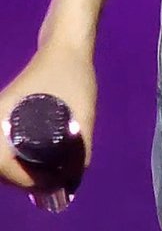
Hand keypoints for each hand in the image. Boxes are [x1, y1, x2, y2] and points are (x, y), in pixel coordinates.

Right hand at [0, 42, 97, 194]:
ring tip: (45, 176)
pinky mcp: (5, 112)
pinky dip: (17, 156)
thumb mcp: (83, 117)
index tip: (47, 185)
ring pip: (1, 155)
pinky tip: (37, 161)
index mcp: (3, 119)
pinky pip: (5, 143)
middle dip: (19, 179)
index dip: (23, 181)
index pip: (1, 164)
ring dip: (18, 169)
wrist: (65, 44)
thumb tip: (73, 181)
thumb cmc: (71, 77)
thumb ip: (80, 152)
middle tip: (47, 185)